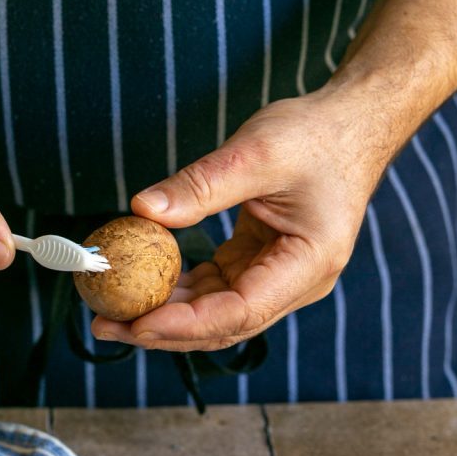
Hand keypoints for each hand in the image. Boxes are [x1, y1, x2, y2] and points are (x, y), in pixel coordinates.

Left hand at [92, 87, 394, 350]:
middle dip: (163, 330)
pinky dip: (179, 290)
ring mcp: (278, 279)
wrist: (350, 125)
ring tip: (112, 310)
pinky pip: (215, 290)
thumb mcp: (257, 152)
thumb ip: (201, 185)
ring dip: (165, 314)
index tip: (134, 322)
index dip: (184, 323)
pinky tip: (140, 285)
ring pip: (215, 314)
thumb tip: (141, 209)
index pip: (239, 312)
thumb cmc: (316, 135)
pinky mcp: (260, 266)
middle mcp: (296, 284)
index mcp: (308, 264)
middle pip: (223, 325)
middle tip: (106, 325)